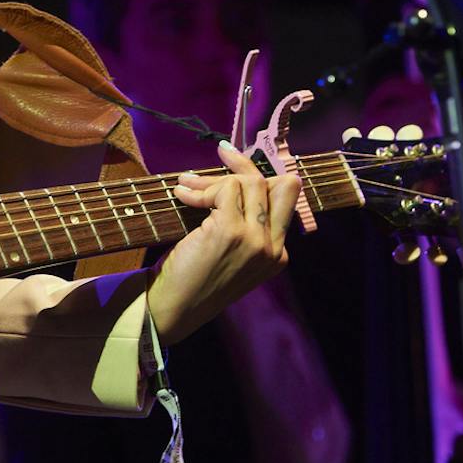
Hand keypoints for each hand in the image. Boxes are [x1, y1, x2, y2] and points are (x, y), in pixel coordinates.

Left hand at [146, 141, 299, 344]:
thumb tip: (236, 180)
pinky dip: (199, 188)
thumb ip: (244, 227)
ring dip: (213, 178)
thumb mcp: (231, 256)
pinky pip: (222, 191)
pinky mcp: (231, 232)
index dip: (264, 177)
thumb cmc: (195, 282)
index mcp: (277, 256)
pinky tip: (182, 195)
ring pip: (248, 184)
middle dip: (245, 166)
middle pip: (276, 185)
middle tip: (223, 153)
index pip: (287, 199)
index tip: (240, 163)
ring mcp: (255, 240)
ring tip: (187, 184)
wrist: (174, 309)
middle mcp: (273, 248)